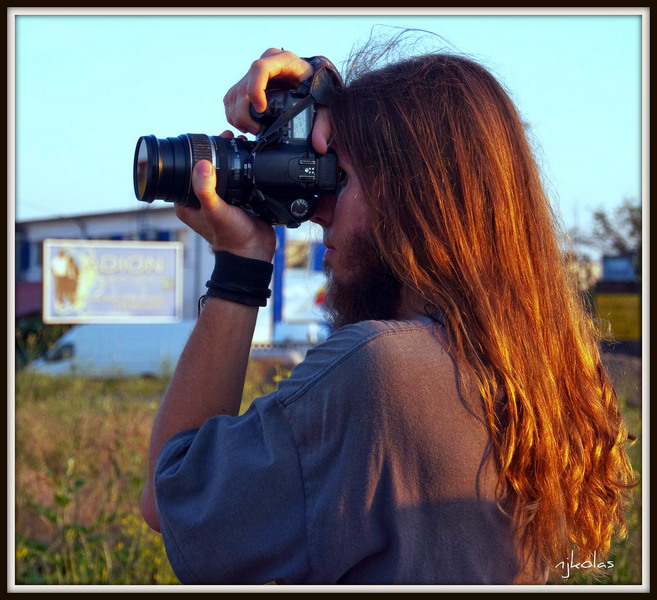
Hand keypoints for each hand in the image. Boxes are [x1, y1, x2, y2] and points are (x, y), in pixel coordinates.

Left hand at [175, 132, 275, 261]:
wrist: (254, 252)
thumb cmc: (231, 238)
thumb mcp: (215, 211)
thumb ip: (206, 189)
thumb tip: (201, 164)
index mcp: (187, 203)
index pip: (186, 170)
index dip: (196, 153)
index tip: (211, 141)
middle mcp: (201, 201)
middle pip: (205, 168)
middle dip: (216, 152)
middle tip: (228, 139)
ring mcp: (219, 201)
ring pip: (222, 173)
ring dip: (230, 159)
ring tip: (240, 144)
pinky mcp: (236, 202)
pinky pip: (236, 181)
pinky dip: (242, 170)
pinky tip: (250, 160)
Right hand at [223, 48, 331, 153]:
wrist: (311, 78)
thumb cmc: (317, 87)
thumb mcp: (323, 103)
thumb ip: (323, 124)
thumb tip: (320, 145)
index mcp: (283, 61)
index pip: (260, 69)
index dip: (255, 89)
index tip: (260, 109)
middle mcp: (264, 63)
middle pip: (242, 88)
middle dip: (245, 114)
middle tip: (257, 130)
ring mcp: (253, 74)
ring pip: (233, 95)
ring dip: (237, 117)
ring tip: (253, 130)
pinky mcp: (246, 84)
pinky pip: (231, 99)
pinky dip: (234, 115)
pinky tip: (246, 126)